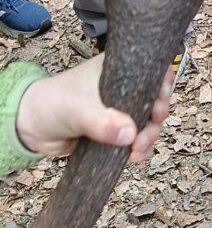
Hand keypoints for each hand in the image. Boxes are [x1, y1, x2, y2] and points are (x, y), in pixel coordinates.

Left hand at [16, 56, 173, 163]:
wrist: (32, 128)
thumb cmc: (52, 104)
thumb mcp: (78, 109)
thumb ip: (102, 122)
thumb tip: (129, 134)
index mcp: (118, 70)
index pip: (151, 69)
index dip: (163, 83)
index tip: (160, 101)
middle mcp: (123, 88)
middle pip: (155, 99)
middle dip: (156, 118)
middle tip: (148, 130)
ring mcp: (120, 111)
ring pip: (148, 123)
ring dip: (148, 138)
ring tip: (137, 150)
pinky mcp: (115, 132)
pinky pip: (136, 140)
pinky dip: (139, 150)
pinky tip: (133, 157)